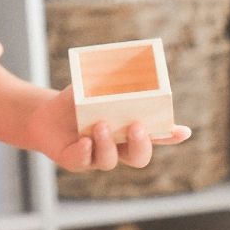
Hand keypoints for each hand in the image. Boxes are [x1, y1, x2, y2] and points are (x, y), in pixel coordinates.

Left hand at [28, 88, 189, 172]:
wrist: (46, 114)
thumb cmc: (78, 101)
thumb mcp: (94, 87)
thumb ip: (111, 83)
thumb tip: (126, 67)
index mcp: (129, 130)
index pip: (156, 136)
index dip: (170, 136)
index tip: (183, 131)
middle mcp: (117, 147)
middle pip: (139, 157)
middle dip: (141, 145)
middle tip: (136, 127)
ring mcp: (96, 157)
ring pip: (110, 161)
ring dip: (108, 144)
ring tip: (101, 124)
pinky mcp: (75, 160)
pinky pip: (83, 162)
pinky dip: (85, 152)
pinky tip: (84, 140)